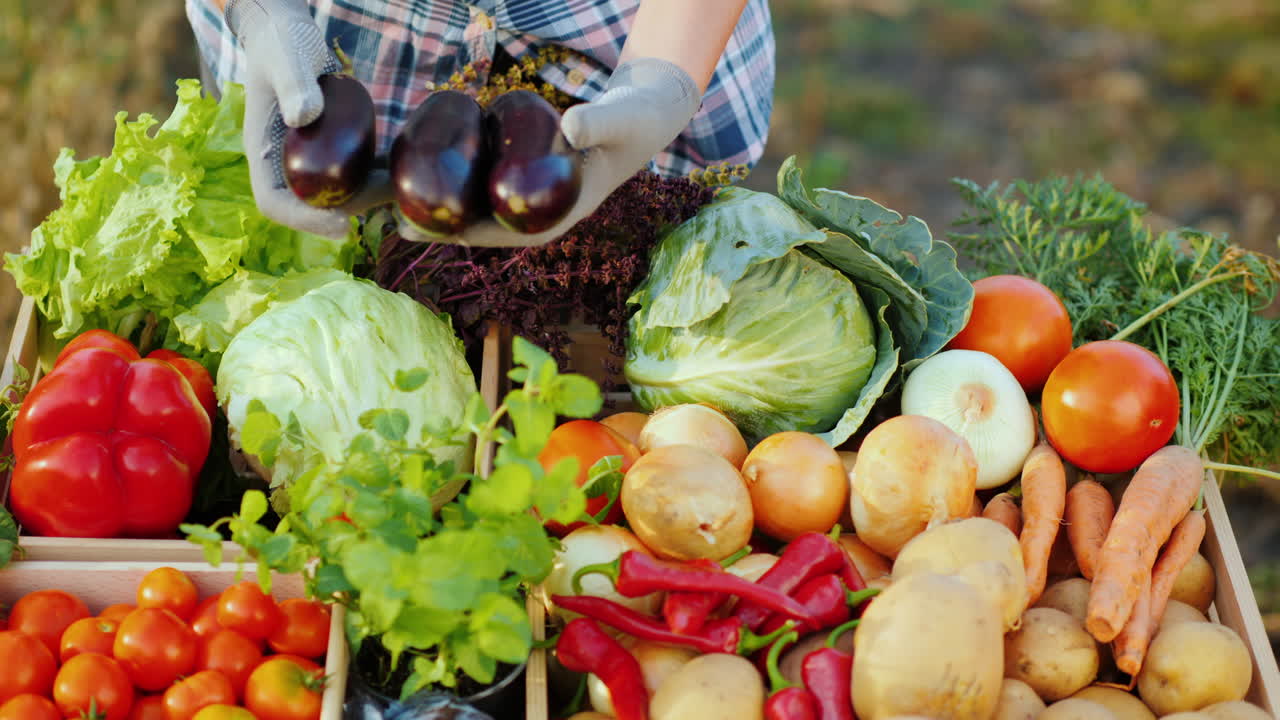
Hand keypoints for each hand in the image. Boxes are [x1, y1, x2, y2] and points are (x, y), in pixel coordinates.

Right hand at [225, 0, 390, 238]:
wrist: (290, 33)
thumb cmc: (281, 42)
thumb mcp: (286, 58)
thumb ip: (294, 83)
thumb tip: (305, 117)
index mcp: (264, 150)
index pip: (273, 202)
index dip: (304, 220)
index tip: (342, 222)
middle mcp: (284, 162)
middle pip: (313, 203)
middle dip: (354, 206)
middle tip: (392, 195)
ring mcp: (307, 158)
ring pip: (338, 192)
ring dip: (370, 194)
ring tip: (404, 185)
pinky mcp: (328, 149)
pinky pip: (351, 172)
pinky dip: (375, 175)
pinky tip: (400, 168)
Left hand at [397, 57, 702, 246]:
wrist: (646, 113)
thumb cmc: (635, 121)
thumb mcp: (620, 119)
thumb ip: (598, 123)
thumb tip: (569, 128)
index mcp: (558, 215)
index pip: (501, 233)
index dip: (458, 234)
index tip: (417, 230)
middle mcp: (538, 214)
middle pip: (478, 227)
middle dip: (433, 226)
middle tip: (384, 219)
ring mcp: (529, 199)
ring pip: (474, 209)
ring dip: (434, 208)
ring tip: (384, 203)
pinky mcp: (522, 180)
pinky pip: (480, 187)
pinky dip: (449, 184)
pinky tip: (417, 174)